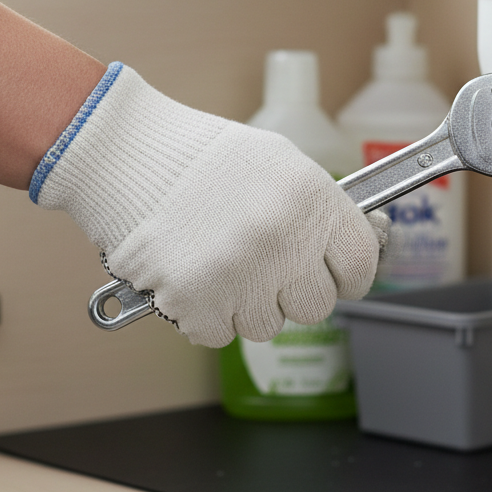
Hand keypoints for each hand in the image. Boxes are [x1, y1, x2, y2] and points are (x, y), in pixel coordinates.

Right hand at [32, 64, 384, 345]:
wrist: (129, 156)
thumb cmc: (206, 159)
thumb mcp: (281, 164)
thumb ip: (320, 209)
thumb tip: (357, 246)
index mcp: (312, 199)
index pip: (362, 265)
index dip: (346, 273)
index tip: (332, 272)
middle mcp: (283, 240)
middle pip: (316, 305)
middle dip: (292, 290)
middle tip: (263, 262)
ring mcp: (240, 277)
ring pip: (267, 326)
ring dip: (245, 303)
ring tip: (220, 259)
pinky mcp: (196, 305)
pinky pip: (219, 334)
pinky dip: (203, 313)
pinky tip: (192, 272)